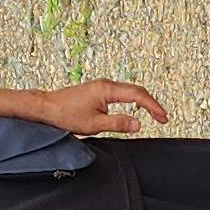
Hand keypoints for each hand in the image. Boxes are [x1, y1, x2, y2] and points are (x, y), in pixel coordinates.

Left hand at [33, 77, 166, 135]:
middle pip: (136, 91)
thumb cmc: (66, 115)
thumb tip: (138, 123)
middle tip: (163, 118)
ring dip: (143, 101)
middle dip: (152, 104)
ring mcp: (101, 86)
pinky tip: (134, 108)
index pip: (137, 95)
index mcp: (107, 89)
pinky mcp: (97, 91)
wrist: (46, 107)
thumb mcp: (94, 124)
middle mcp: (105, 84)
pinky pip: (120, 93)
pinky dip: (132, 100)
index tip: (163, 117)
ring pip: (129, 91)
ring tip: (154, 114)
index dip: (153, 107)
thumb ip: (118, 123)